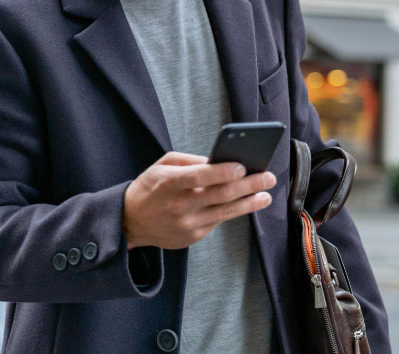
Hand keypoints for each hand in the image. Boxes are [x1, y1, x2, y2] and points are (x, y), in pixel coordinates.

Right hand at [122, 151, 275, 249]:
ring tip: (265, 195)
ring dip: (249, 203)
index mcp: (167, 183)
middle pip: (220, 195)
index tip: (242, 166)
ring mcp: (187, 224)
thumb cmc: (149, 188)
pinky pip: (217, 221)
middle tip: (267, 177)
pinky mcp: (192, 237)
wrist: (130, 221)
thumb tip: (219, 161)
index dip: (222, 172)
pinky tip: (245, 204)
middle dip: (248, 185)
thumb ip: (189, 162)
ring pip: (226, 212)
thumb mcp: (160, 167)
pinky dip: (232, 211)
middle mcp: (178, 205)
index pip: (199, 176)